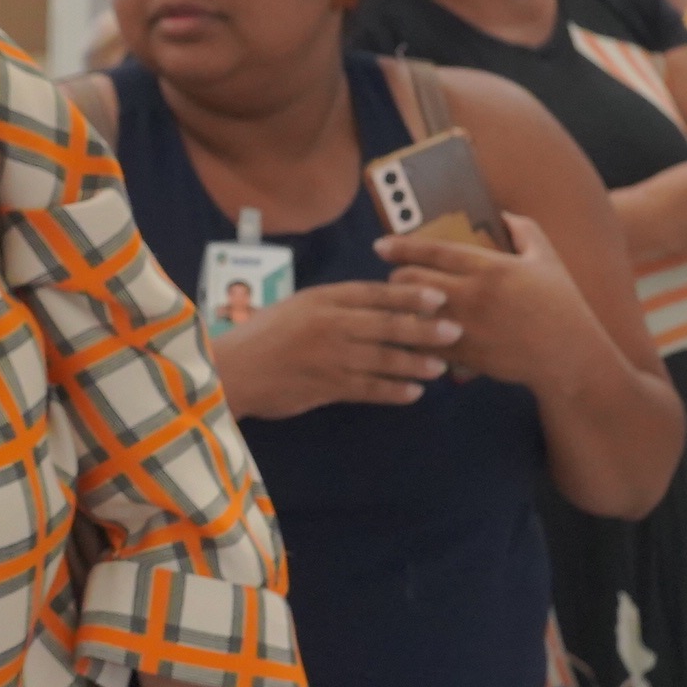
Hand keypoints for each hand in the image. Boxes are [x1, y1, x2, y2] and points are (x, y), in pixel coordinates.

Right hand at [208, 281, 455, 416]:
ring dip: (415, 362)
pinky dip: (393, 391)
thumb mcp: (299, 306)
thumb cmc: (265, 335)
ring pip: (382, 359)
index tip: (438, 294)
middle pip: (386, 325)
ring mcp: (330, 358)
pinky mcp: (326, 387)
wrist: (232, 371)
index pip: (374, 293)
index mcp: (323, 299)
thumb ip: (335, 304)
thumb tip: (378, 302)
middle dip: (424, 328)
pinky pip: (368, 389)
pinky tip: (413, 393)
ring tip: (440, 366)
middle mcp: (330, 325)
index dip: (409, 294)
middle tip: (454, 330)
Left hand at [379, 215, 609, 395]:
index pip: (433, 251)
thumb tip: (504, 215)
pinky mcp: (466, 355)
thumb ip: (525, 231)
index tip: (381, 245)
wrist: (569, 355)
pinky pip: (427, 343)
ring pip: (414, 313)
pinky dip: (418, 336)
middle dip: (397, 276)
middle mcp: (473, 296)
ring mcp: (467, 327)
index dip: (402, 246)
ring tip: (402, 303)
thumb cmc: (561, 304)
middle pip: (413, 281)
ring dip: (403, 307)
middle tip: (395, 275)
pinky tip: (417, 332)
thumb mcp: (547, 259)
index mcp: (490, 267)